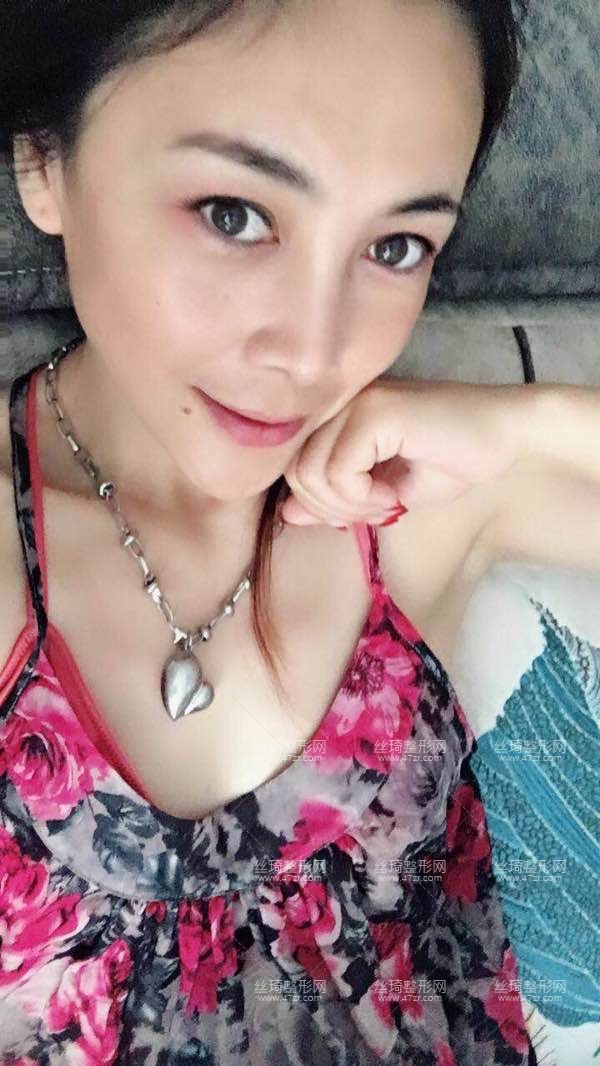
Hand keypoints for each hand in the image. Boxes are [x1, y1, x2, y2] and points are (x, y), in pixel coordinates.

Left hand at [280, 376, 521, 527]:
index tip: (361, 513)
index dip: (320, 503)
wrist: (504, 436)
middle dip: (332, 509)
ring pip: (310, 473)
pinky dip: (362, 496)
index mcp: (338, 415)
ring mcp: (356, 403)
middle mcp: (340, 402)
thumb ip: (335, 498)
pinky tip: (393, 494)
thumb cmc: (451, 460)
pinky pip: (338, 470)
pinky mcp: (373, 412)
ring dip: (349, 504)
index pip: (294, 465)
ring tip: (386, 501)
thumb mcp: (382, 490)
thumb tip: (288, 513)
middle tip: (377, 511)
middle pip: (296, 472)